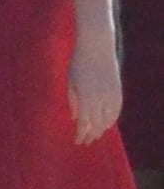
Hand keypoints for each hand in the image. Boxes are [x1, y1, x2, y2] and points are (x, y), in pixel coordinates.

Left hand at [67, 30, 120, 144]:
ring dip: (101, 129)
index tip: (77, 141)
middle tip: (86, 141)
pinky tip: (107, 124)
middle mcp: (99, 99)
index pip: (83, 123)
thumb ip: (72, 101)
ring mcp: (111, 95)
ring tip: (95, 134)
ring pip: (108, 120)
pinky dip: (112, 119)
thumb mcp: (70, 82)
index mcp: (85, 98)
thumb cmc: (78, 63)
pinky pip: (116, 110)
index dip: (80, 134)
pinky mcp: (118, 91)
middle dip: (90, 134)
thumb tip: (74, 117)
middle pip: (96, 124)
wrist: (97, 48)